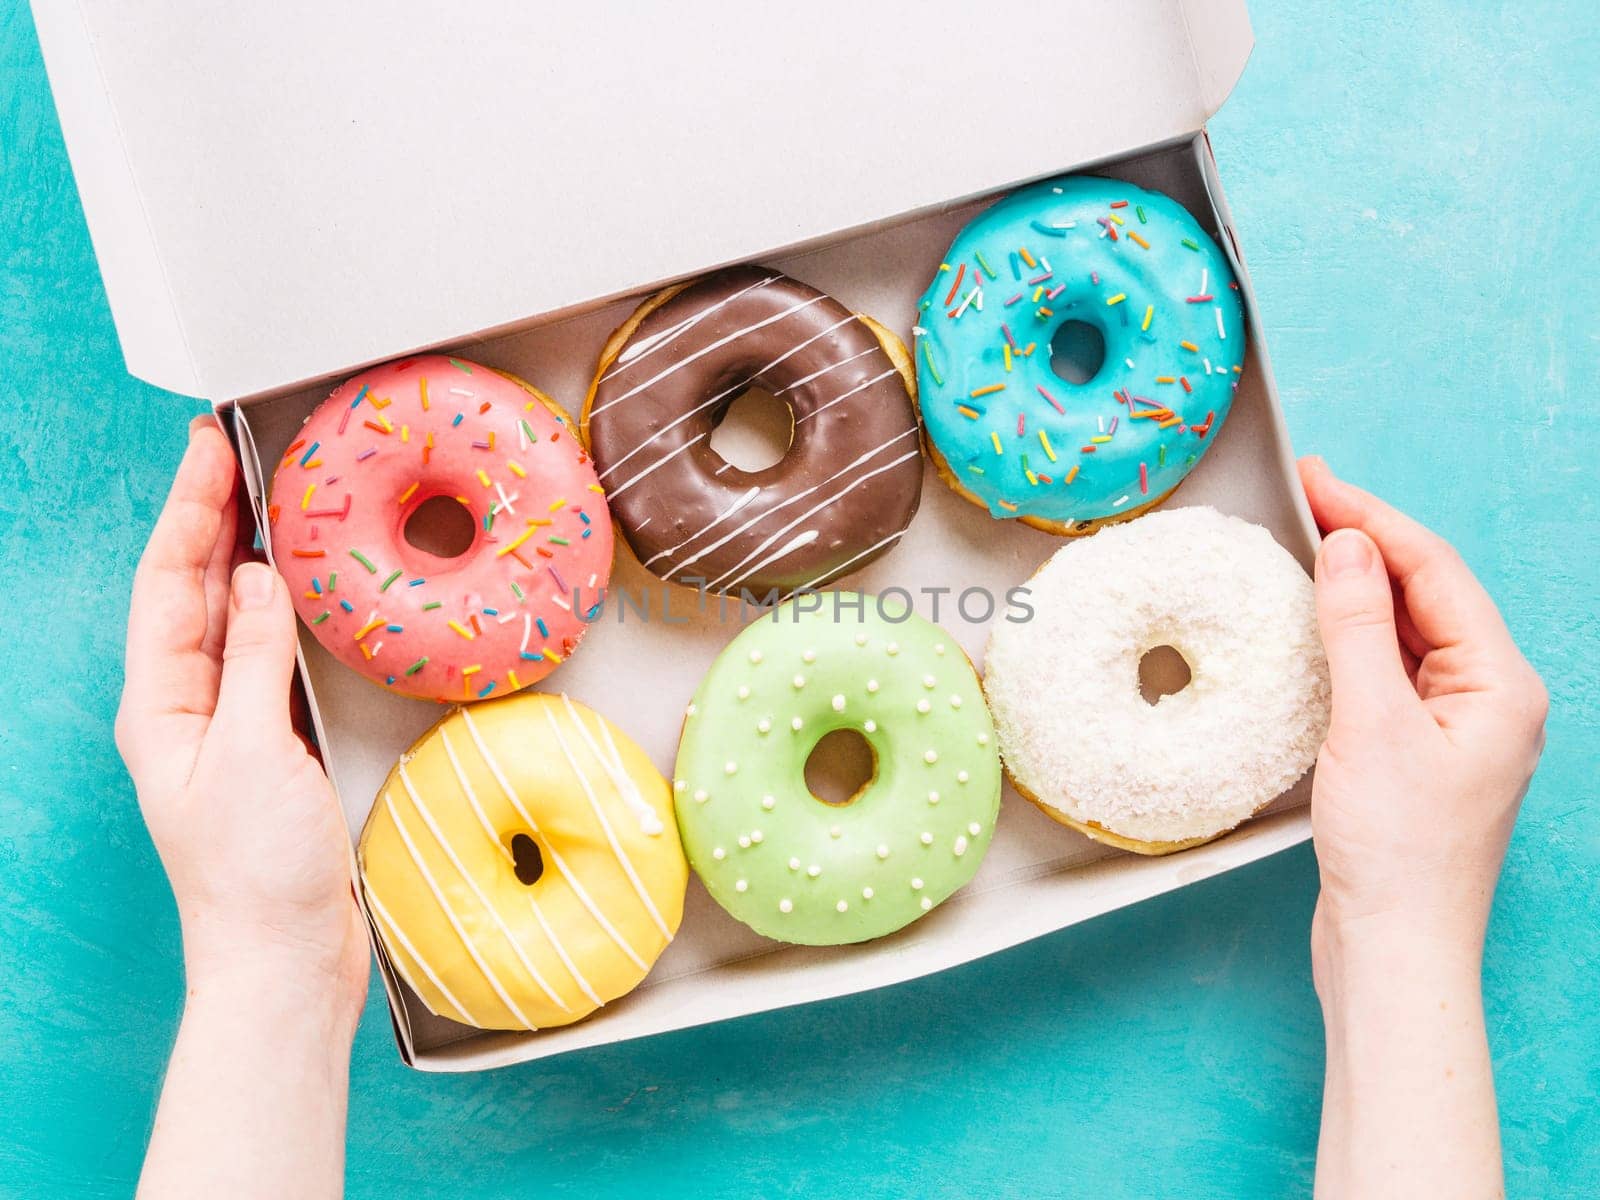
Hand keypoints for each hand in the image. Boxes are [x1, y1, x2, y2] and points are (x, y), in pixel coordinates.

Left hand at [117, 416, 367, 1015]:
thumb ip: (254, 661)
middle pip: (193, 591)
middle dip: (212, 517)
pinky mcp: (273, 744)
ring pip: (232, 618)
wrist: (285, 960)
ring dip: (249, 556)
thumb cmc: (256, 875)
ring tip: (274, 500)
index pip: (167, 584)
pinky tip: (307, 591)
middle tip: (241, 452)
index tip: (209, 448)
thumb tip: (258, 578)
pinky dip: (286, 610)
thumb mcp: (253, 755)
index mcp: (162, 707)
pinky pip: (271, 655)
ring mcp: (231, 725)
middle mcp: (188, 708)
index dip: (188, 510)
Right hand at [1299, 456, 1545, 958]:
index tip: (1316, 476)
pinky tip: (1317, 622)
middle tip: (1304, 494)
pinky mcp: (1419, 751)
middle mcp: (1490, 698)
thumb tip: (1347, 543)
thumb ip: (1358, 625)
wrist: (1394, 948)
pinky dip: (1352, 636)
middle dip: (1367, 541)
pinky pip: (1388, 669)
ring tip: (1304, 543)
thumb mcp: (1369, 724)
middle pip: (1427, 592)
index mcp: (1501, 684)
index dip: (1373, 516)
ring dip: (1358, 585)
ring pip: (1407, 629)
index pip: (1435, 571)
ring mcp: (1456, 726)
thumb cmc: (1396, 852)